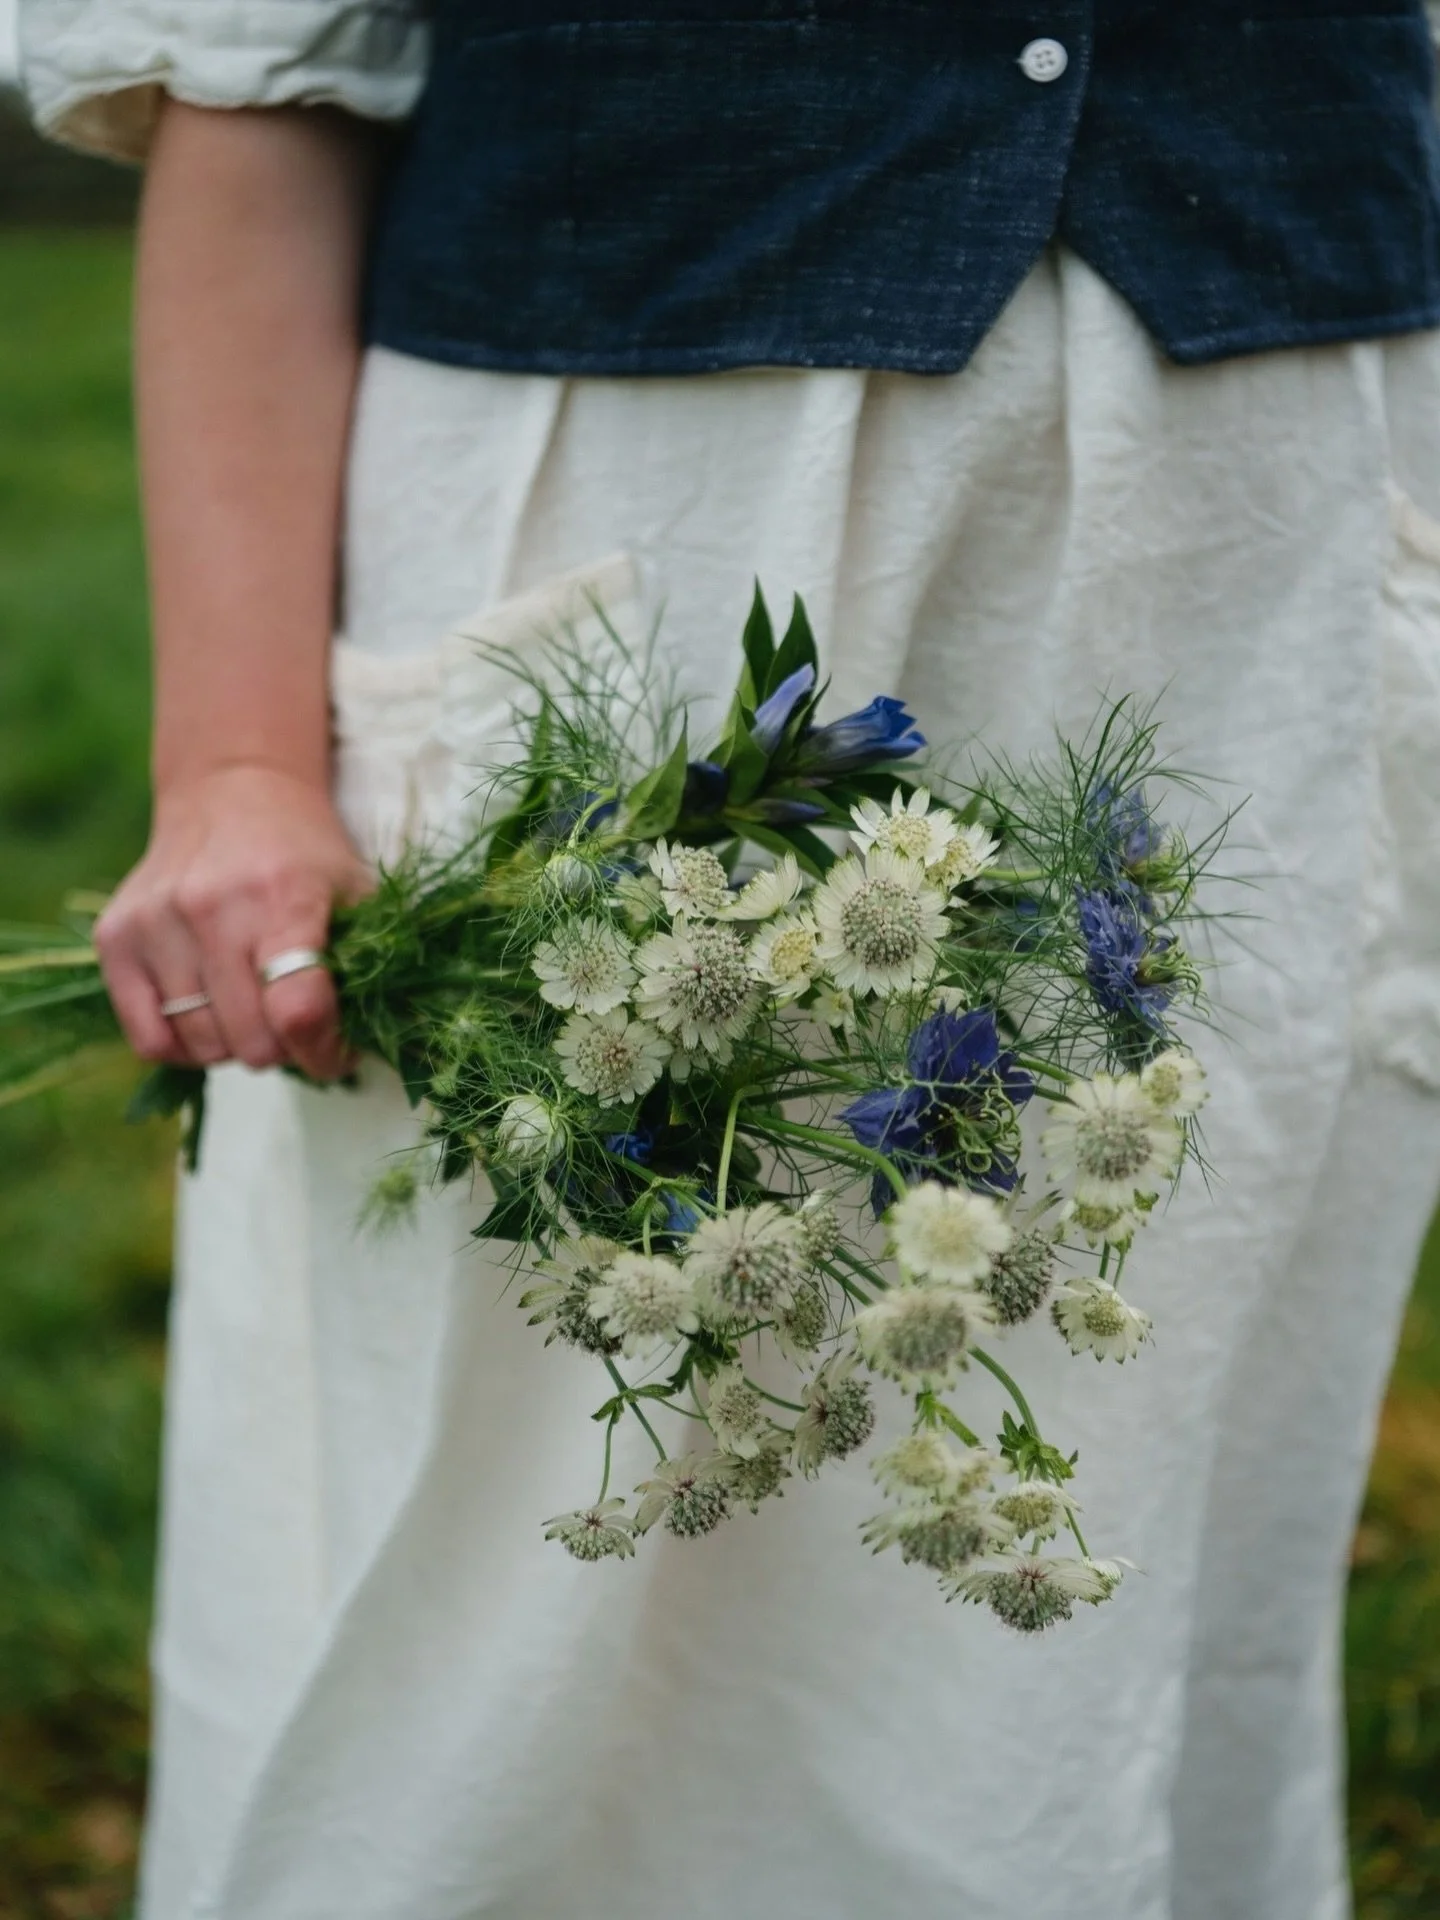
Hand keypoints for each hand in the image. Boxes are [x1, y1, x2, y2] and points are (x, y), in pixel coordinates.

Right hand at [95, 764, 371, 1078]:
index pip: (297, 1010)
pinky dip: (183, 1048)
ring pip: (202, 1046)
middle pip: (250, 1041)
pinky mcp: (116, 937)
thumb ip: (368, 964)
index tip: (337, 1053)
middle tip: (294, 1025)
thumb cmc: (304, 854)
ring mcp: (156, 923)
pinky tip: (208, 1021)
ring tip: (253, 1012)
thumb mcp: (354, 892)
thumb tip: (369, 1044)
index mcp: (283, 898)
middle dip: (285, 1050)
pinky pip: (148, 1039)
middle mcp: (212, 908)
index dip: (324, 1052)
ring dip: (235, 1048)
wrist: (232, 791)